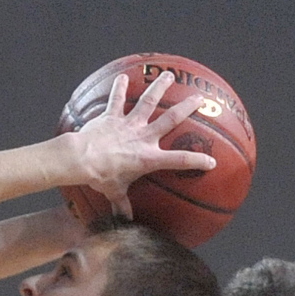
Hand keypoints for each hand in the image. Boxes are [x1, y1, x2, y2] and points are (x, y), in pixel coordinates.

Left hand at [75, 71, 216, 217]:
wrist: (82, 159)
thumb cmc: (101, 177)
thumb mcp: (115, 193)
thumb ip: (122, 205)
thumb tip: (125, 220)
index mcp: (149, 158)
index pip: (179, 160)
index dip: (197, 160)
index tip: (212, 161)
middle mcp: (143, 137)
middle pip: (170, 119)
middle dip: (187, 108)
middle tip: (199, 98)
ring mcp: (128, 124)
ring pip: (148, 101)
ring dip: (159, 87)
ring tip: (169, 75)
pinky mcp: (112, 116)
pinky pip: (117, 100)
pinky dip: (119, 88)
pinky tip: (123, 77)